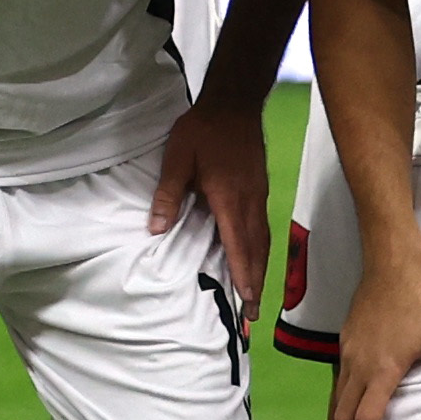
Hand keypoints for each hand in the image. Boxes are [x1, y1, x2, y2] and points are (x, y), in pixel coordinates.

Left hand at [148, 99, 273, 303]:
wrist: (234, 103)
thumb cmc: (203, 130)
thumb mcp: (178, 158)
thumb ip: (169, 194)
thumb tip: (157, 229)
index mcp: (230, 199)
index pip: (239, 245)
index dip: (243, 275)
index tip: (247, 301)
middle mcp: (250, 203)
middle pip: (257, 250)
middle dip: (256, 284)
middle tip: (254, 315)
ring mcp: (258, 196)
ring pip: (263, 240)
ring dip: (260, 269)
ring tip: (256, 295)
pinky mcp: (259, 190)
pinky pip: (262, 228)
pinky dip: (260, 250)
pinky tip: (253, 257)